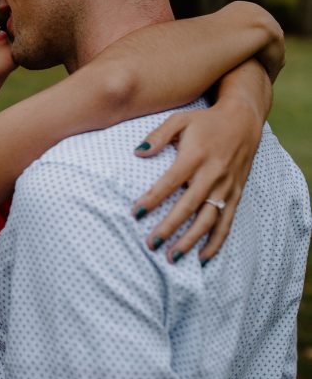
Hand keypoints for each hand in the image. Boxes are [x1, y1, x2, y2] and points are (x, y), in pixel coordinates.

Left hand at [131, 98, 262, 263]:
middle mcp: (213, 173)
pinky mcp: (236, 194)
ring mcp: (226, 186)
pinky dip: (216, 242)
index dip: (154, 198)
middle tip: (151, 244)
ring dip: (191, 241)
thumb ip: (158, 135)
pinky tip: (201, 258)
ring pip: (209, 219)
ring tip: (172, 257)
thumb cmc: (205, 121)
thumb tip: (137, 152)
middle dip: (170, 227)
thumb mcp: (180, 120)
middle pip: (189, 206)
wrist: (243, 120)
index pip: (171, 181)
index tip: (136, 213)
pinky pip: (226, 223)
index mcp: (196, 155)